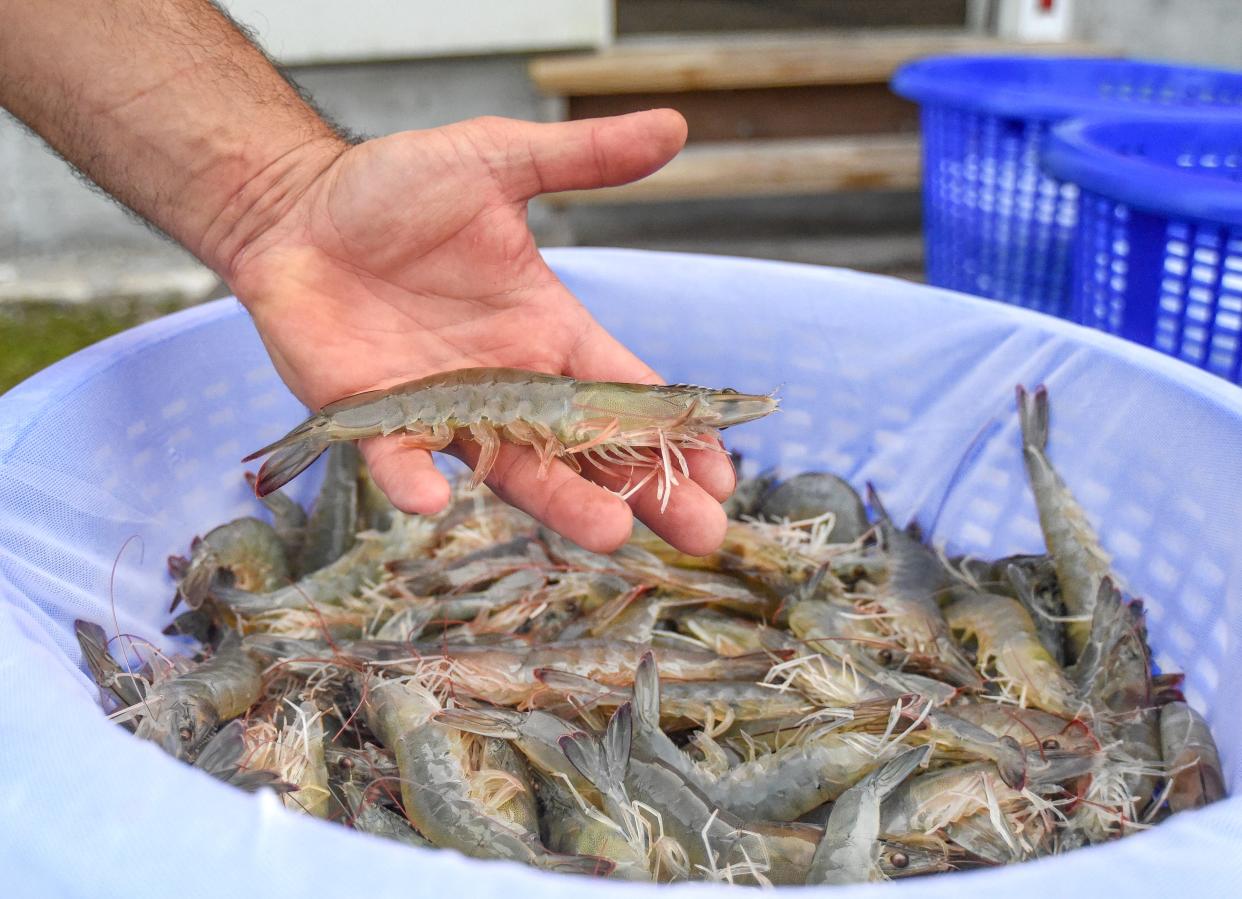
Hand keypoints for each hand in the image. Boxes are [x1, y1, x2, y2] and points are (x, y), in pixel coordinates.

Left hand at [221, 110, 733, 554]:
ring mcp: (444, 408)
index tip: (724, 469)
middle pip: (589, 450)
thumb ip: (581, 156)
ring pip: (513, 469)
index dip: (675, 429)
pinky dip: (413, 480)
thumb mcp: (497, 160)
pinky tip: (436, 502)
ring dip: (561, 504)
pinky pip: (399, 458)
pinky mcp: (375, 418)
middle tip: (700, 533)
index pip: (625, 391)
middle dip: (646, 490)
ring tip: (611, 537)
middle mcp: (507, 382)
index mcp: (546, 330)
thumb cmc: (395, 188)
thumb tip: (673, 127)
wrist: (297, 208)